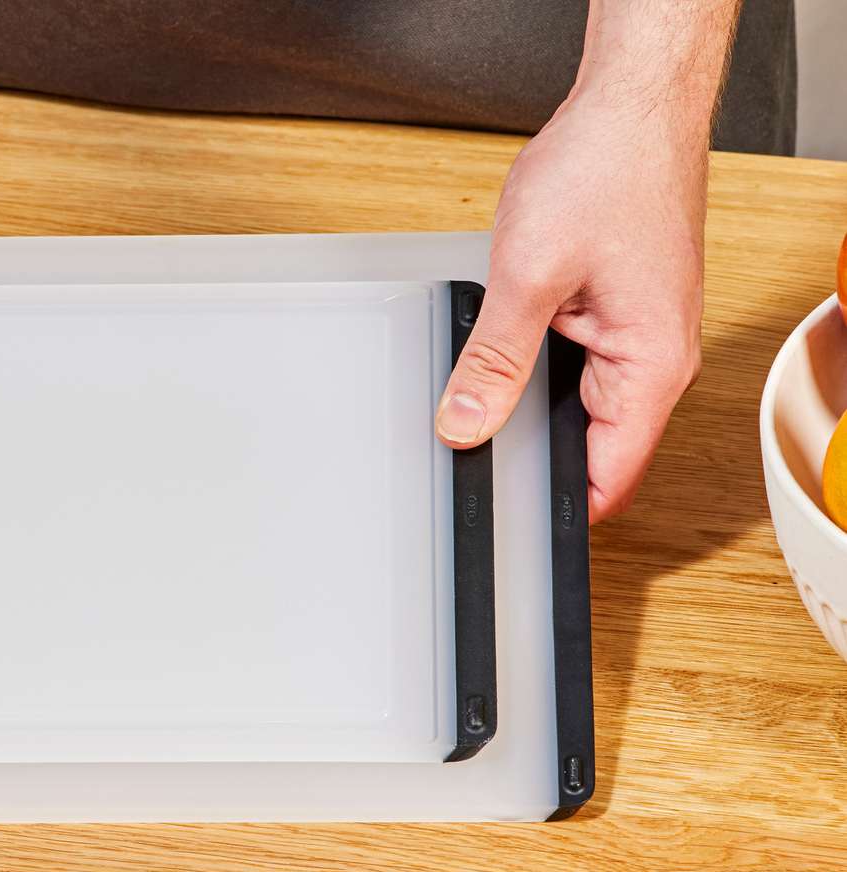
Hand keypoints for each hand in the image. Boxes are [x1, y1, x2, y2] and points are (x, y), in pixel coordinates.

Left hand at [435, 89, 706, 522]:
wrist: (629, 106)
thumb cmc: (605, 171)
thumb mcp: (527, 277)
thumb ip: (493, 360)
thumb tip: (464, 423)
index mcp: (651, 366)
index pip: (609, 476)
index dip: (559, 509)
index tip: (506, 519)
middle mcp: (653, 358)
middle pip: (589, 445)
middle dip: (529, 454)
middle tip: (464, 455)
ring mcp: (635, 334)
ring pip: (572, 402)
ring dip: (525, 404)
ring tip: (474, 395)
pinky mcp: (613, 310)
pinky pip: (569, 362)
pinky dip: (531, 365)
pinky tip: (495, 352)